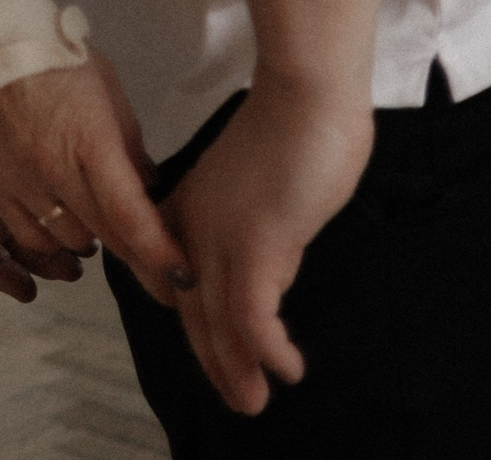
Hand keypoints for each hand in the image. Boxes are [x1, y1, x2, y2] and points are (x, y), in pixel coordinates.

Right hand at [0, 48, 193, 307]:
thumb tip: (148, 186)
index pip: (130, 214)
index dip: (159, 253)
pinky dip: (53, 245)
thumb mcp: (107, 85)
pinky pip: (27, 236)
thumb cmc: (54, 55)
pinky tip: (67, 235)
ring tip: (110, 235)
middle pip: (105, 234)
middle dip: (141, 264)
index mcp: (91, 140)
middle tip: (165, 284)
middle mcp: (55, 170)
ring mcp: (21, 182)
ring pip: (68, 241)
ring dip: (96, 244)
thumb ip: (129, 141)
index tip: (183, 278)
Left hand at [158, 74, 373, 417]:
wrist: (308, 88)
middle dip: (213, 359)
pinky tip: (287, 367)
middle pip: (193, 308)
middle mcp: (196, 224)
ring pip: (218, 320)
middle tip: (237, 395)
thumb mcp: (264, 180)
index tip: (219, 351)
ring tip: (252, 401)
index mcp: (192, 204)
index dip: (199, 321)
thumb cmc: (298, 122)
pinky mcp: (255, 243)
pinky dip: (269, 349)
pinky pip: (253, 315)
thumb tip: (274, 255)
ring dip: (236, 368)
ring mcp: (220, 235)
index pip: (181, 279)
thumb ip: (260, 218)